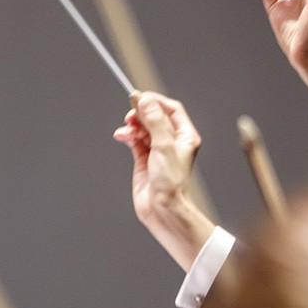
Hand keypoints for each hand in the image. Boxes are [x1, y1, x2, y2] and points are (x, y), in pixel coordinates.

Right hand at [113, 93, 215, 271]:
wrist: (163, 209)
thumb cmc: (172, 183)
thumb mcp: (164, 146)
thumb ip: (154, 121)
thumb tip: (146, 101)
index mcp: (185, 136)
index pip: (172, 110)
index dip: (156, 101)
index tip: (141, 98)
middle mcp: (172, 142)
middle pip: (155, 117)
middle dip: (141, 113)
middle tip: (131, 113)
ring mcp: (158, 151)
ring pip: (143, 128)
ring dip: (133, 126)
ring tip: (126, 129)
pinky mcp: (144, 160)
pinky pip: (135, 141)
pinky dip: (128, 136)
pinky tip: (122, 135)